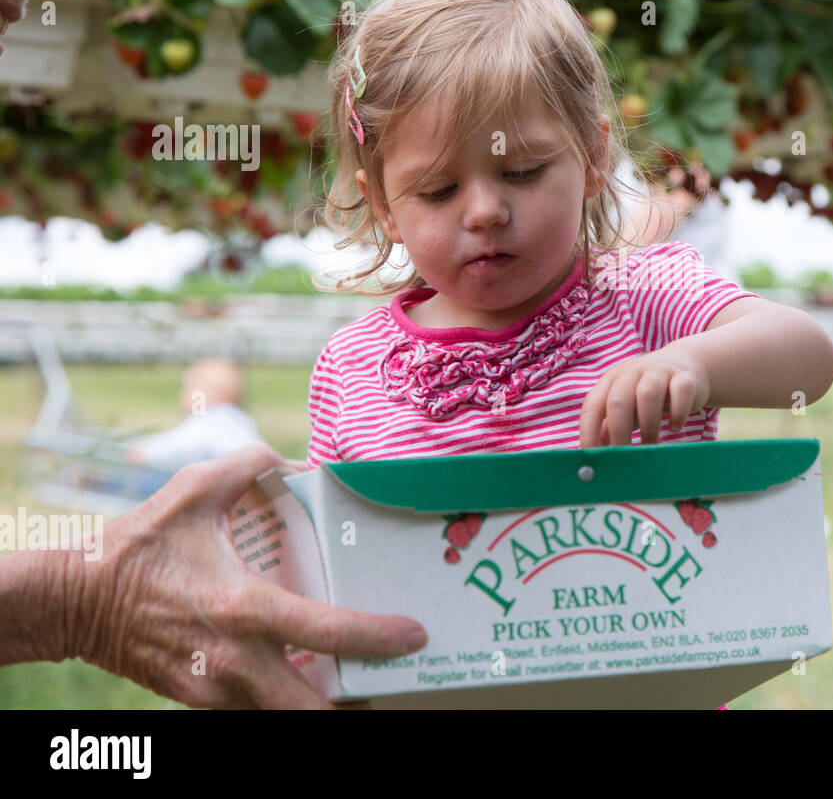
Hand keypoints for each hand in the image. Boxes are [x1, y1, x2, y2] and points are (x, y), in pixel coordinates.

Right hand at [63, 443, 426, 708]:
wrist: (72, 599)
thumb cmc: (137, 545)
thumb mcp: (196, 489)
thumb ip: (254, 465)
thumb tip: (299, 462)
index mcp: (244, 607)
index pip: (328, 633)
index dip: (378, 637)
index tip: (412, 635)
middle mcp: (236, 658)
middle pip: (311, 711)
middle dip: (355, 706)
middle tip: (385, 683)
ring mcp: (215, 688)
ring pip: (283, 718)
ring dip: (319, 707)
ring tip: (350, 686)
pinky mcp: (198, 700)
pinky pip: (252, 712)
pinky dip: (280, 701)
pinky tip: (298, 678)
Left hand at [580, 344, 710, 446]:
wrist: (687, 363)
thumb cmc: (649, 392)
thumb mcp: (627, 405)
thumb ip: (609, 426)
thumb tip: (595, 454)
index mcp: (612, 380)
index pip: (593, 406)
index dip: (589, 432)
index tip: (594, 457)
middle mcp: (632, 372)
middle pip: (619, 401)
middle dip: (619, 432)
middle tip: (626, 456)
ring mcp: (659, 372)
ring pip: (648, 395)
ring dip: (648, 426)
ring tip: (651, 445)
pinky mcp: (685, 377)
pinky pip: (680, 393)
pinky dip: (678, 414)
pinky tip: (675, 428)